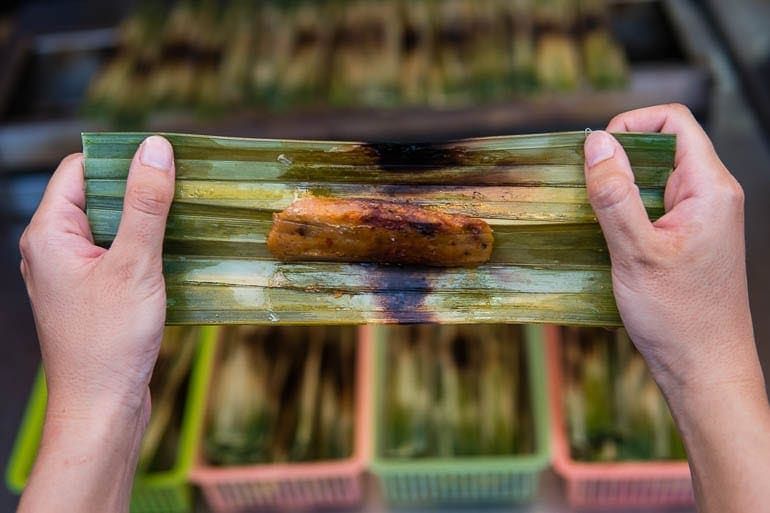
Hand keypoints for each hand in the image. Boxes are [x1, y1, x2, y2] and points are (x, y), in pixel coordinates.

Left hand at [18, 136, 174, 512]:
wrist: (100, 408)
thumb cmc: (110, 340)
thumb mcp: (135, 264)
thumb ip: (145, 204)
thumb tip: (155, 148)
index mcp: (50, 233)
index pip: (80, 170)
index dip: (121, 159)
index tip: (165, 159)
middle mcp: (52, 249)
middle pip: (96, 197)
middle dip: (139, 190)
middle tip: (184, 187)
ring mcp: (70, 273)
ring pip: (110, 228)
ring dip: (145, 221)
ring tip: (185, 219)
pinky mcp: (89, 294)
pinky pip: (115, 255)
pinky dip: (143, 248)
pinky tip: (174, 254)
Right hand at [584, 104, 756, 392]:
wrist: (704, 368)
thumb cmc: (679, 317)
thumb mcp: (636, 252)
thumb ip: (615, 194)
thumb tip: (596, 143)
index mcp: (710, 189)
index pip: (674, 121)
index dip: (631, 124)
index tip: (597, 153)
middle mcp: (711, 196)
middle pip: (661, 147)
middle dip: (618, 159)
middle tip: (586, 188)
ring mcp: (701, 218)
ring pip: (654, 179)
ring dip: (619, 189)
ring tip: (593, 215)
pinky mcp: (688, 239)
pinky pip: (654, 207)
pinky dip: (626, 212)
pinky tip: (606, 237)